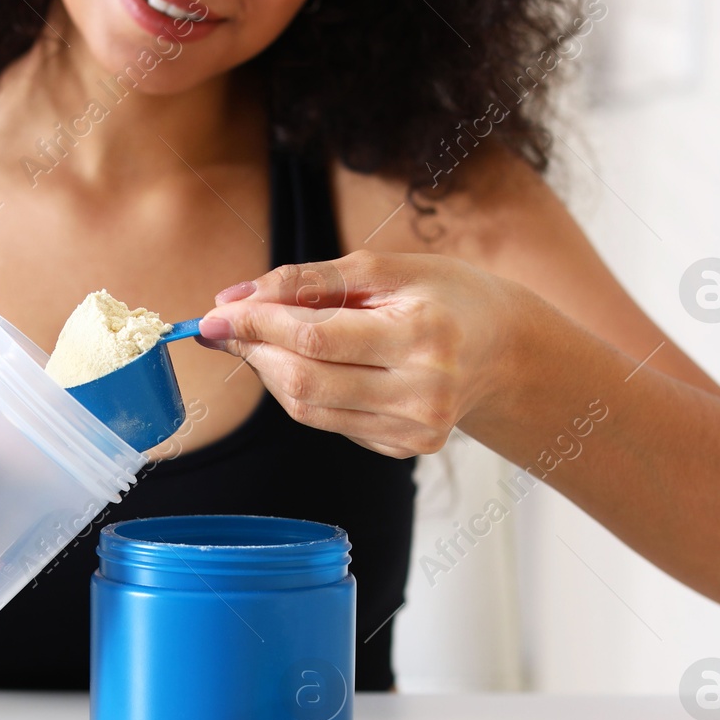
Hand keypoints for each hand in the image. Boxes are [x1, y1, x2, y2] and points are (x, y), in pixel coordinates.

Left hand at [198, 251, 531, 457]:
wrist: (504, 349)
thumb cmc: (444, 296)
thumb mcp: (384, 269)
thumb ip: (307, 281)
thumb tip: (232, 300)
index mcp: (425, 337)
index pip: (315, 340)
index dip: (256, 325)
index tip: (215, 313)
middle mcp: (424, 393)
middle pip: (305, 382)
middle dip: (254, 350)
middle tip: (224, 326)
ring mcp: (415, 430)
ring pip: (308, 408)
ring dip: (270, 372)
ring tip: (259, 338)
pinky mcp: (404, 449)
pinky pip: (328, 422)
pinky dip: (302, 391)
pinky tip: (305, 364)